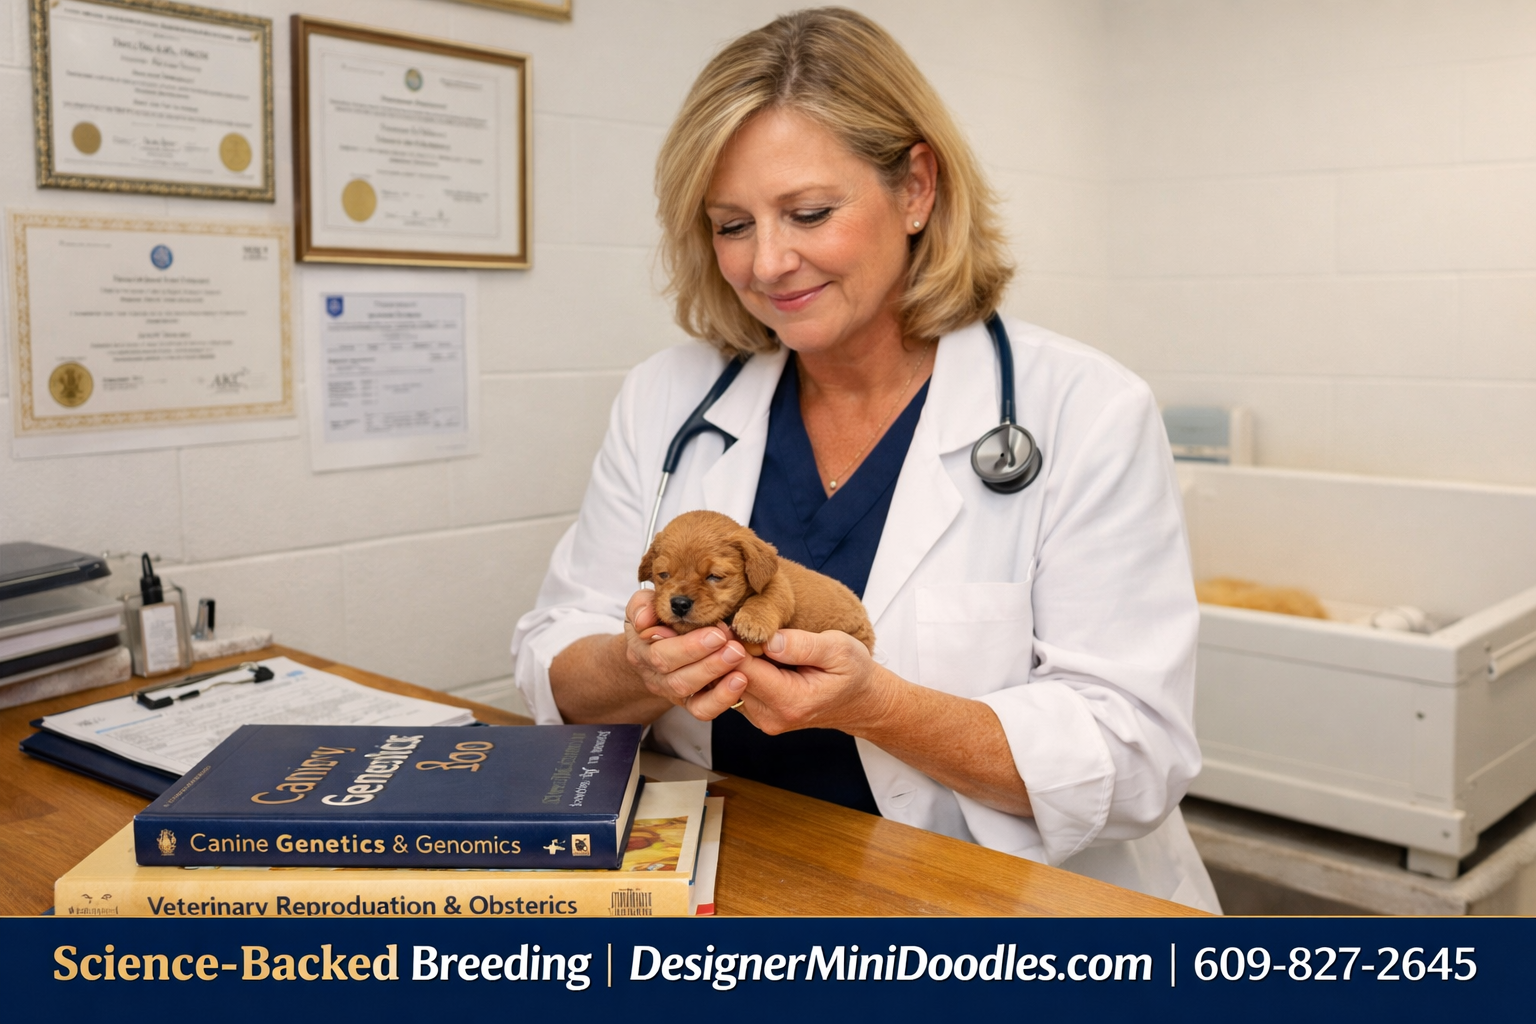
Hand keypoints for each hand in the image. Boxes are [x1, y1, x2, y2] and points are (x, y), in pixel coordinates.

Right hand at [621, 590, 748, 720]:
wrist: (656, 644)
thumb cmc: (657, 617)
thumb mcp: (645, 604)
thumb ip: (642, 605)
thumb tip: (643, 620)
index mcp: (641, 648)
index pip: (660, 653)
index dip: (688, 647)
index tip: (716, 634)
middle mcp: (653, 673)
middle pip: (676, 676)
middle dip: (708, 662)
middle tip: (734, 647)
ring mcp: (670, 690)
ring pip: (688, 692)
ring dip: (716, 675)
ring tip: (738, 658)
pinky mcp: (688, 702)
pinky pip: (701, 709)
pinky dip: (721, 699)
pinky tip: (739, 681)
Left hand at [729, 628, 896, 735]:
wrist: (861, 702)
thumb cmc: (854, 673)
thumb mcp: (839, 649)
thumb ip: (803, 645)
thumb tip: (768, 640)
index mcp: (790, 701)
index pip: (743, 670)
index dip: (731, 644)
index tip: (726, 620)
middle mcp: (770, 716)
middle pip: (728, 680)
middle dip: (723, 652)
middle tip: (722, 622)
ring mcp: (762, 718)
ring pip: (726, 685)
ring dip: (726, 660)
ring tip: (733, 634)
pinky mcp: (758, 713)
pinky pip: (734, 688)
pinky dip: (734, 668)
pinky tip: (744, 650)